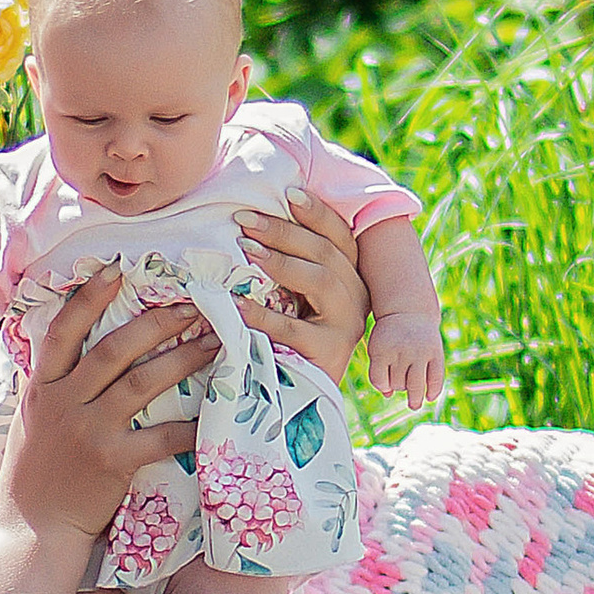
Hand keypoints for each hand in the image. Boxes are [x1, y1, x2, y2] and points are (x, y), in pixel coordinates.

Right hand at [0, 269, 216, 543]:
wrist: (32, 532)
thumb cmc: (35, 474)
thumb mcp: (33, 420)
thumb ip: (53, 384)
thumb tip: (75, 345)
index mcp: (42, 388)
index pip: (63, 330)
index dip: (89, 296)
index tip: (117, 268)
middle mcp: (63, 403)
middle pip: (113, 349)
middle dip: (156, 322)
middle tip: (192, 303)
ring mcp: (88, 432)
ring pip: (141, 383)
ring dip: (182, 359)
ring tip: (215, 342)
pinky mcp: (111, 462)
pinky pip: (159, 436)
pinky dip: (190, 425)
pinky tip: (216, 414)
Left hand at [239, 190, 366, 380]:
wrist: (295, 401)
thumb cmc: (285, 339)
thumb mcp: (291, 297)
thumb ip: (287, 264)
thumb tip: (254, 219)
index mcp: (351, 278)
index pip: (340, 235)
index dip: (316, 212)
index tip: (287, 192)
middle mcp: (357, 299)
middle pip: (327, 252)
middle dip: (284, 230)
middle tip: (244, 219)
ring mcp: (348, 327)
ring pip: (322, 279)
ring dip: (280, 260)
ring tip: (245, 249)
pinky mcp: (331, 355)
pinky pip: (295, 328)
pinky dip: (263, 314)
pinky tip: (236, 304)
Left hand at [366, 312, 445, 409]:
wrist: (408, 310)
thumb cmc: (389, 335)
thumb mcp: (377, 349)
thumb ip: (378, 373)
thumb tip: (388, 395)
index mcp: (382, 350)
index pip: (379, 381)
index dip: (382, 385)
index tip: (385, 381)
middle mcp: (402, 351)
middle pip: (397, 384)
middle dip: (398, 386)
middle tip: (399, 383)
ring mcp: (420, 352)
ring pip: (414, 385)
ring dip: (414, 396)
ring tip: (413, 404)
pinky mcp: (435, 352)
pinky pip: (435, 377)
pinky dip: (433, 390)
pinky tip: (429, 397)